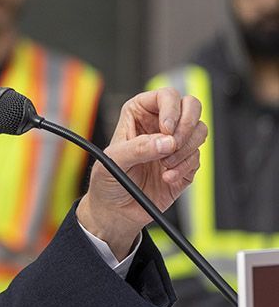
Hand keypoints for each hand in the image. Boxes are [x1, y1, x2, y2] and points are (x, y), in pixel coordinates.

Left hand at [77, 88, 206, 258]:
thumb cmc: (107, 181)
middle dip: (187, 125)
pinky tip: (167, 177)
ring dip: (186, 149)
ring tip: (165, 164)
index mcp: (139, 114)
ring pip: (199, 131)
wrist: (116, 211)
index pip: (165, 95)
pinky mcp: (185, 164)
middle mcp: (159, 126)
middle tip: (174, 143)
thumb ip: (138, 149)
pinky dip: (184, 168)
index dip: (171, 108)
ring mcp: (174, 144)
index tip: (167, 128)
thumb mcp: (113, 161)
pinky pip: (198, 158)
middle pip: (191, 106)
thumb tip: (166, 141)